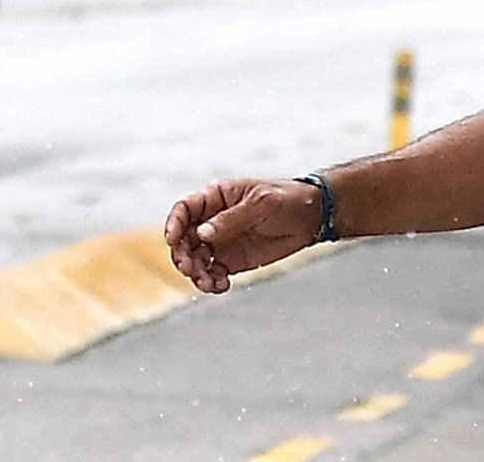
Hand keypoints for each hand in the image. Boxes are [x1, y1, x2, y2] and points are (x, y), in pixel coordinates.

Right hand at [163, 177, 319, 293]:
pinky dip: (211, 282)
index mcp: (216, 198)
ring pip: (194, 259)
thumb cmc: (287, 199)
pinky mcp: (231, 260)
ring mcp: (220, 242)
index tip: (172, 240)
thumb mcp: (262, 203)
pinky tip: (220, 285)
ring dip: (195, 273)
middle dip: (182, 254)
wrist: (311, 217)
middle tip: (190, 267)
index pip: (184, 209)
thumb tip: (202, 233)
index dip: (174, 224)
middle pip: (183, 239)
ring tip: (207, 281)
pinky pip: (212, 273)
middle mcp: (212, 221)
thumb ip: (232, 218)